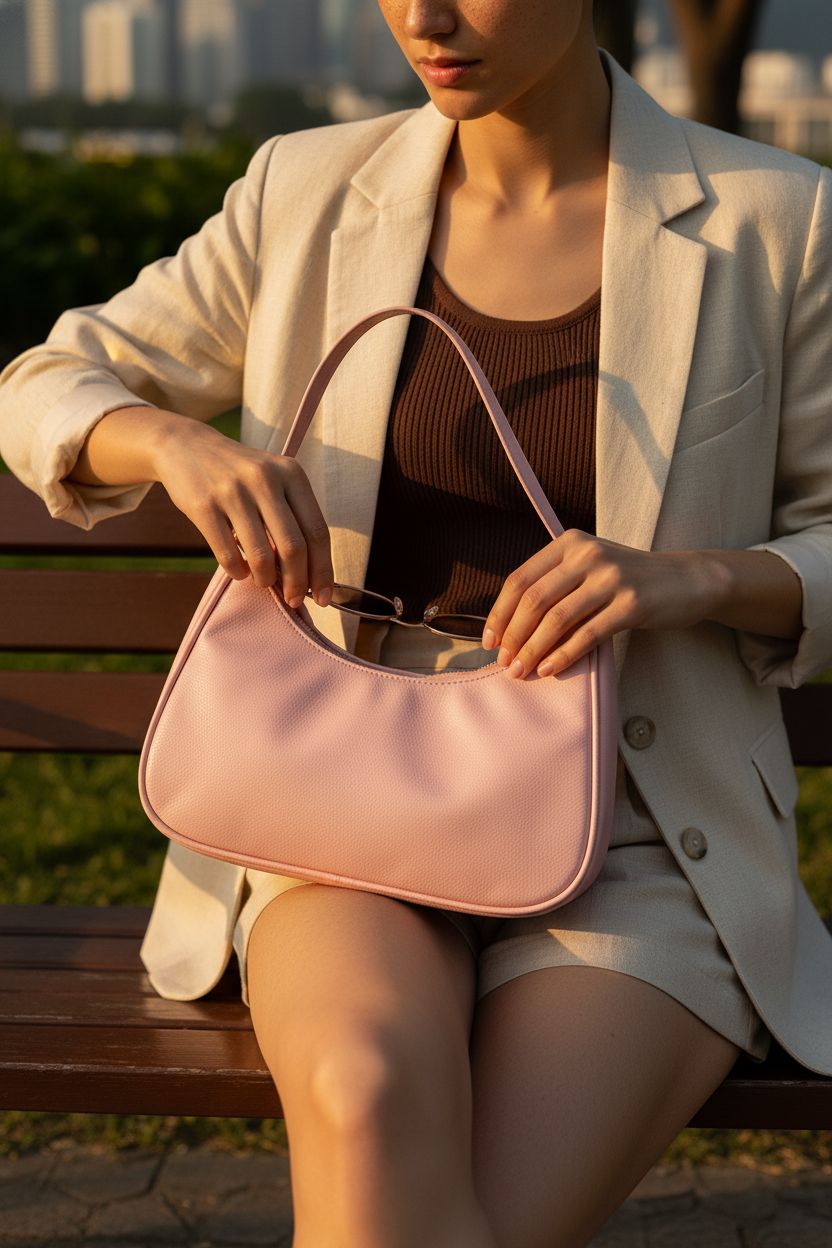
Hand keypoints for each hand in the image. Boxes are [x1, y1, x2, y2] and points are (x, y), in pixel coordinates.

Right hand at [152, 417, 333, 606]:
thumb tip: (310, 574)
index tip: (322, 596)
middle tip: (294, 599)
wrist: (186, 446)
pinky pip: (228, 555)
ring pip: (262, 555)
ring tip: (264, 581)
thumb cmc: (240, 474)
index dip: (323, 570)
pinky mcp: (204, 505)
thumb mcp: (274, 480)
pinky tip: (240, 571)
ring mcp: (233, 492)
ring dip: (266, 580)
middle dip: (297, 583)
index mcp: (292, 474)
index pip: (318, 532)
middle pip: (294, 547)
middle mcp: (265, 479)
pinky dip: (238, 572)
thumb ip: (293, 517)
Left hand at [481, 530, 717, 677]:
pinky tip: (550, 670)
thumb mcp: (590, 566)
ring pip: (557, 619)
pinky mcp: (632, 604)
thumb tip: (510, 626)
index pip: (520, 579)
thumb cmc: (630, 579)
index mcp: (570, 543)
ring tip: (521, 671)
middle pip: (534, 599)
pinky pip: (587, 634)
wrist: (687, 580)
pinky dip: (564, 655)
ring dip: (533, 650)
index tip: (489, 640)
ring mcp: (611, 578)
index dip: (500, 613)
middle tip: (504, 662)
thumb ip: (555, 583)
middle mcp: (587, 555)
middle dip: (513, 635)